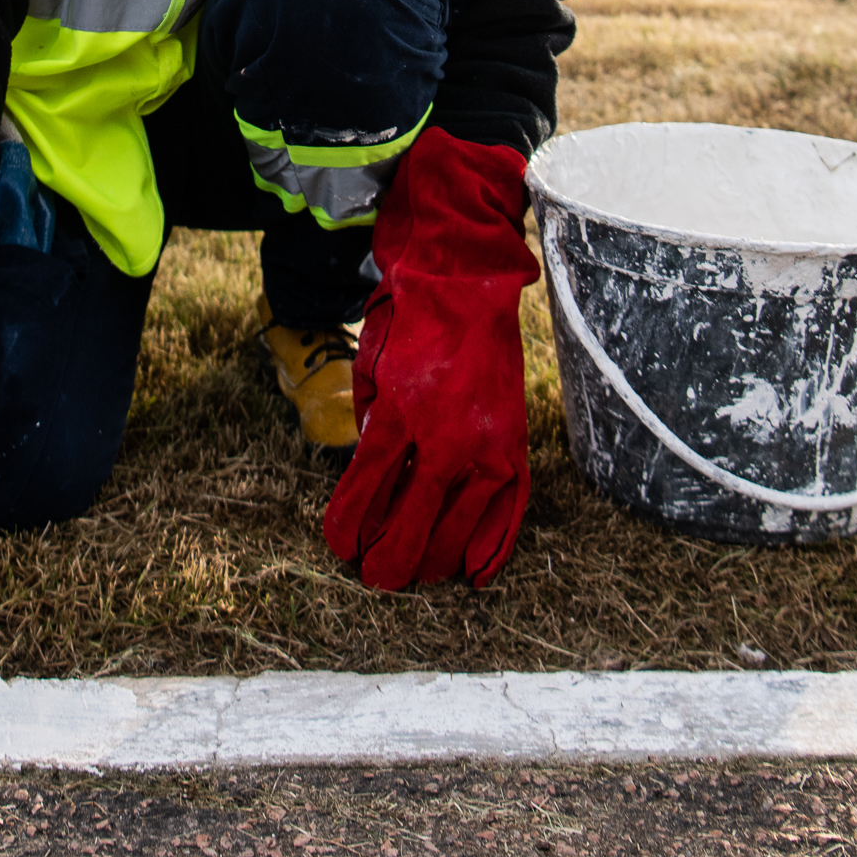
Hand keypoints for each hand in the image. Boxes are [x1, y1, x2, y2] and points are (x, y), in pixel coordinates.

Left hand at [322, 127, 537, 588]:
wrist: (463, 279)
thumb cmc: (407, 320)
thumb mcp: (368, 372)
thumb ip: (369, 429)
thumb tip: (367, 478)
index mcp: (399, 415)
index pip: (367, 491)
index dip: (350, 528)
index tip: (341, 548)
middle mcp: (446, 437)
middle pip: (414, 524)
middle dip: (390, 559)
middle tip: (376, 576)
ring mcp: (488, 444)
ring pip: (460, 528)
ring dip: (435, 560)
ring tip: (418, 577)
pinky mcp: (515, 443)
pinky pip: (509, 509)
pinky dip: (494, 545)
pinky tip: (475, 572)